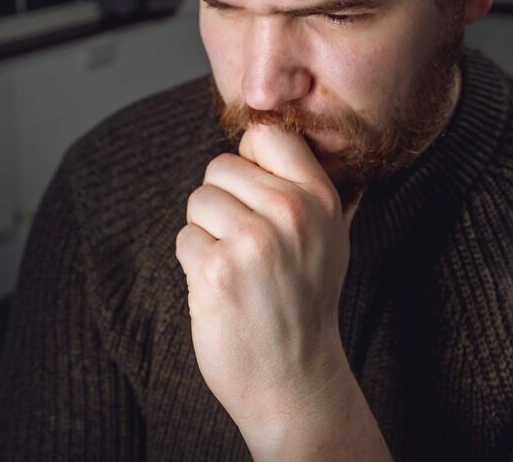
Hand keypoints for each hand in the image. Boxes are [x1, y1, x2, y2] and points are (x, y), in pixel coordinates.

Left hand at [175, 125, 358, 450]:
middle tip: (244, 241)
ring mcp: (254, 242)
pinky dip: (194, 263)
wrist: (295, 379)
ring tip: (235, 266)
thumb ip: (303, 186)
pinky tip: (221, 288)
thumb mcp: (328, 235)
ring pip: (199, 200)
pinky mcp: (217, 272)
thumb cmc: (304, 300)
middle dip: (221, 200)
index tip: (253, 190)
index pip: (268, 135)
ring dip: (205, 232)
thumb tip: (263, 134)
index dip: (249, 158)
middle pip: (220, 166)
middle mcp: (291, 213)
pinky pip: (184, 239)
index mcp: (319, 198)